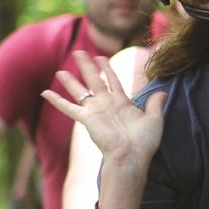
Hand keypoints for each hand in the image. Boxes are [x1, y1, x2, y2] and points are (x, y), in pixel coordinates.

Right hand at [42, 49, 168, 168]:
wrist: (132, 156)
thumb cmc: (144, 142)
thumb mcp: (155, 119)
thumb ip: (156, 104)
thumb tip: (163, 92)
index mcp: (122, 103)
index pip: (112, 80)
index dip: (107, 68)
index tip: (101, 57)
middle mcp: (106, 104)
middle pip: (94, 80)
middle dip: (87, 66)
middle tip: (78, 52)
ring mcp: (95, 111)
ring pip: (80, 90)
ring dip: (70, 80)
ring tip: (60, 70)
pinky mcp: (87, 118)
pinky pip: (68, 107)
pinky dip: (56, 100)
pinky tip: (45, 92)